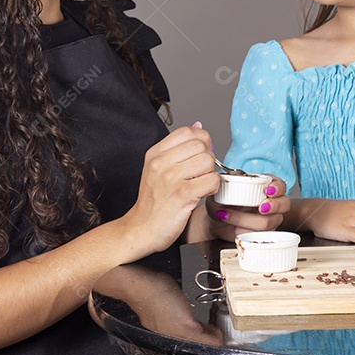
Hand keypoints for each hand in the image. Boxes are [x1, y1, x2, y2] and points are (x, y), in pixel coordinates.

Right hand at [120, 123, 219, 256]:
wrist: (141, 229)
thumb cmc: (152, 202)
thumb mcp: (157, 168)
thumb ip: (176, 147)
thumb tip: (198, 125)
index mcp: (155, 153)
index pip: (187, 131)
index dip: (201, 140)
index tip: (201, 152)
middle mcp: (161, 163)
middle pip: (200, 145)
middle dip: (208, 158)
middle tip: (201, 172)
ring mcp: (171, 178)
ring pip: (208, 161)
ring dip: (210, 173)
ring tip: (200, 183)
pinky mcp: (182, 194)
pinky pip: (211, 181)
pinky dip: (212, 188)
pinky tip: (202, 193)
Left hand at [206, 176, 290, 240]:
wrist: (213, 221)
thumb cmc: (220, 202)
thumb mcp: (219, 190)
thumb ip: (223, 184)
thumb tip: (222, 179)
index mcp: (264, 186)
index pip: (279, 185)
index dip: (277, 187)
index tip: (268, 190)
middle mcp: (271, 202)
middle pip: (284, 204)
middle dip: (274, 205)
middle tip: (261, 207)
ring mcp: (270, 219)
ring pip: (269, 222)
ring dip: (246, 219)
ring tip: (228, 215)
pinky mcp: (263, 235)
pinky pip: (260, 236)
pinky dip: (244, 231)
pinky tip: (233, 228)